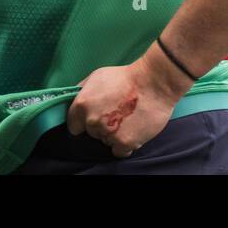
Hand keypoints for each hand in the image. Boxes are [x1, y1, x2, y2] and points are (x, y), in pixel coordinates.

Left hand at [67, 45, 188, 157]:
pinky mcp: (124, 143)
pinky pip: (119, 151)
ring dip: (114, 135)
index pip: (73, 125)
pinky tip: (132, 131)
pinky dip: (125, 144)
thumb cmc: (126, 76)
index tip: (93, 117)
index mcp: (82, 105)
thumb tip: (75, 99)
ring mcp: (107, 134)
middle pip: (91, 133)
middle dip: (100, 126)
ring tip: (127, 120)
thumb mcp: (98, 76)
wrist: (153, 82)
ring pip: (105, 142)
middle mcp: (91, 122)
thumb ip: (83, 90)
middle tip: (115, 114)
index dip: (83, 121)